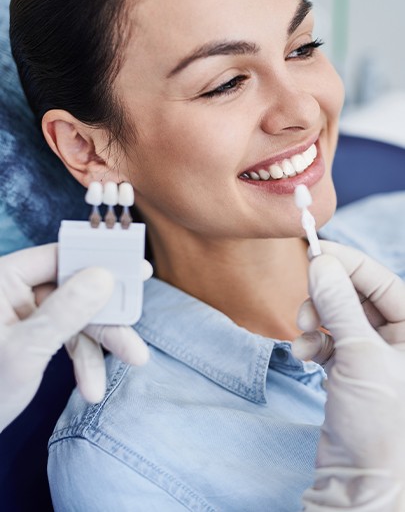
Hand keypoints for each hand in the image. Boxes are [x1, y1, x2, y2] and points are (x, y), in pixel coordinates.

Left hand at [0, 244, 150, 431]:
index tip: (136, 269)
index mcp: (3, 279)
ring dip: (101, 345)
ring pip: (78, 317)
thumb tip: (103, 276)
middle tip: (138, 326)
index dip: (100, 261)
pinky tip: (92, 387)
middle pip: (76, 290)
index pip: (58, 257)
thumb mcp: (25, 350)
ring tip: (130, 363)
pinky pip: (69, 338)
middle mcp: (15, 290)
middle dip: (107, 318)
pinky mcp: (34, 335)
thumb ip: (64, 311)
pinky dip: (84, 361)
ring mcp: (26, 313)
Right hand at [293, 242, 404, 510]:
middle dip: (326, 298)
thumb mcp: (360, 355)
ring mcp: (373, 357)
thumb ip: (338, 304)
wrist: (362, 482)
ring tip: (302, 335)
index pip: (382, 282)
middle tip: (304, 306)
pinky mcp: (350, 372)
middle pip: (357, 297)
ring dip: (315, 321)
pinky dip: (312, 343)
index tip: (315, 253)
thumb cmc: (379, 423)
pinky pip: (328, 342)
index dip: (349, 264)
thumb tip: (321, 263)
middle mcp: (398, 342)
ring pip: (338, 318)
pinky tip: (304, 356)